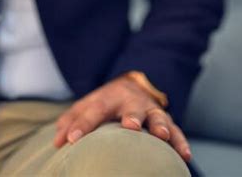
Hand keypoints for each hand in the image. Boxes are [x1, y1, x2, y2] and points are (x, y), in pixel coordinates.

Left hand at [54, 74, 191, 163]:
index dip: (83, 124)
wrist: (134, 84)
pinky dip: (181, 142)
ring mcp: (151, 111)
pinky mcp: (167, 121)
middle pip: (132, 108)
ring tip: (162, 136)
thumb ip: (72, 121)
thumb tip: (57, 142)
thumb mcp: (88, 105)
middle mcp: (132, 102)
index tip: (72, 140)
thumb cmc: (106, 102)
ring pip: (158, 117)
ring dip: (160, 126)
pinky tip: (184, 155)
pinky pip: (177, 131)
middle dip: (132, 117)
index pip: (94, 109)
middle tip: (130, 126)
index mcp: (109, 97)